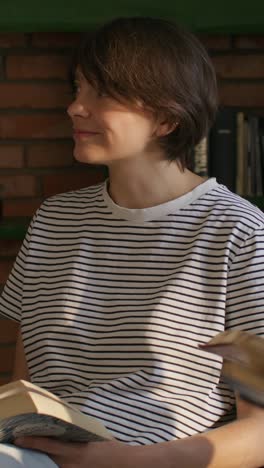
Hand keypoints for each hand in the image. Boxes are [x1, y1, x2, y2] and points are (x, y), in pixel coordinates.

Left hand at [14, 437, 128, 467]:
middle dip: (34, 453)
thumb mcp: (93, 436)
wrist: (126, 464)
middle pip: (47, 460)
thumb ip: (77, 436)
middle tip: (21, 444)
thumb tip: (65, 429)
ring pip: (53, 467)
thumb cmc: (111, 448)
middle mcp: (73, 465)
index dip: (33, 442)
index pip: (49, 446)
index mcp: (76, 452)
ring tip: (33, 455)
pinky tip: (51, 462)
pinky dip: (56, 466)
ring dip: (44, 461)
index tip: (19, 438)